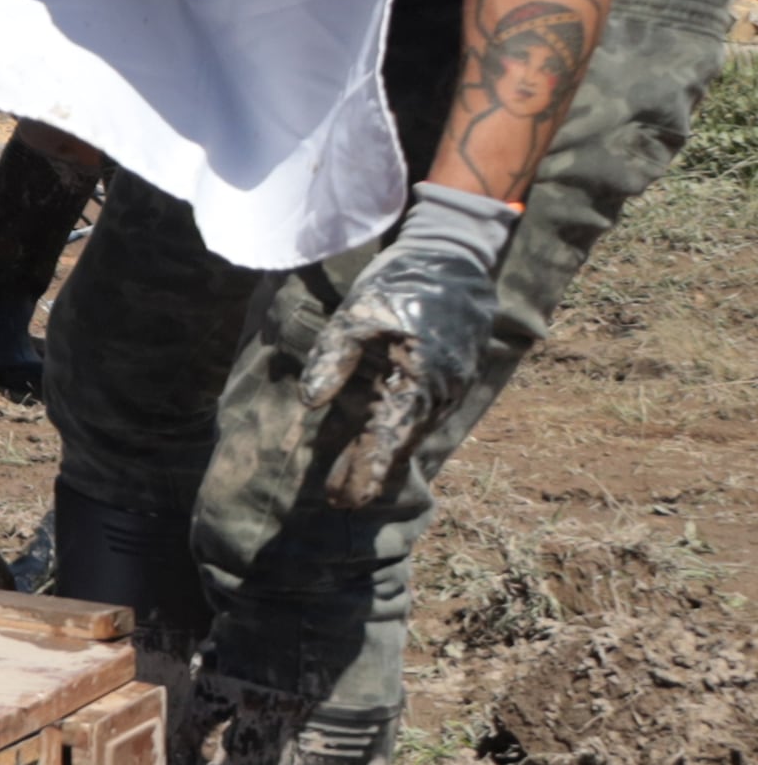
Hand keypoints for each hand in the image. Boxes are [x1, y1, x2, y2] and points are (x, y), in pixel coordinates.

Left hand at [300, 185, 514, 504]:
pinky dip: (393, 434)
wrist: (454, 261)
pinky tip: (372, 444)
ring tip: (345, 484)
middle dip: (367, 473)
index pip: (386, 440)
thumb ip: (333, 358)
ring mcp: (445, 387)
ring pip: (407, 432)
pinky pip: (416, 415)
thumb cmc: (400, 285)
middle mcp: (437, 393)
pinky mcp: (444, 377)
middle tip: (338, 503)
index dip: (364, 472)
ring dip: (378, 456)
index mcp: (416, 382)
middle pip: (396, 444)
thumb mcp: (357, 314)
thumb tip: (311, 401)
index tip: (345, 500)